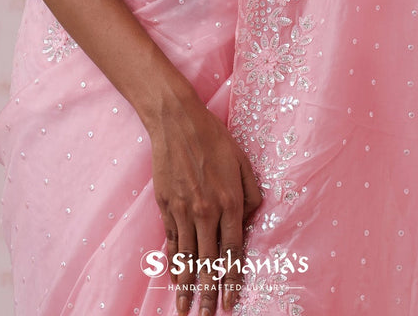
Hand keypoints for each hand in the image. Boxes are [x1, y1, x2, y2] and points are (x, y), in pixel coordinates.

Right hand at [149, 97, 262, 312]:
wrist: (177, 120)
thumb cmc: (214, 138)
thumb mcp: (243, 161)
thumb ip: (252, 194)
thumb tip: (251, 221)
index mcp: (230, 202)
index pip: (234, 251)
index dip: (233, 280)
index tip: (232, 302)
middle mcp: (206, 211)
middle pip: (208, 261)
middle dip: (208, 293)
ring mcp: (182, 210)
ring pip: (186, 256)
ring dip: (186, 286)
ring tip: (185, 309)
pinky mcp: (165, 205)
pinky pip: (170, 240)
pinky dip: (172, 262)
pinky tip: (173, 277)